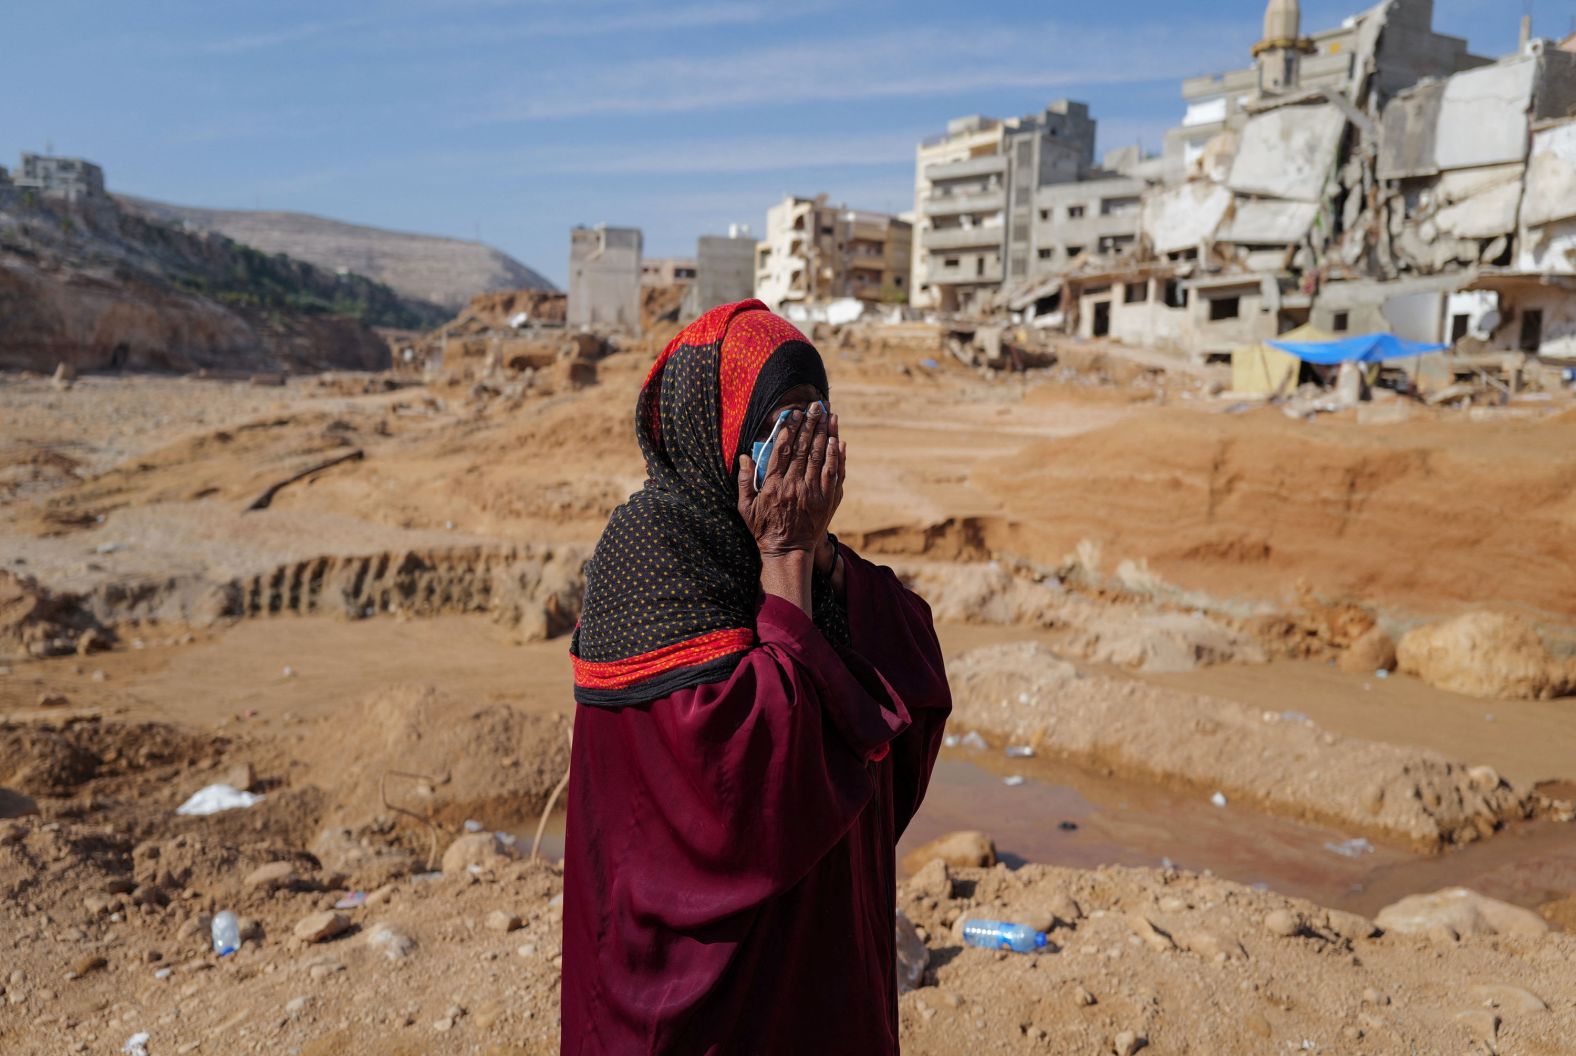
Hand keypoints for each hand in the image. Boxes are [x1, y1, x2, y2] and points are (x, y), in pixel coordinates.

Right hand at [737, 403, 844, 558]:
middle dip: (810, 424)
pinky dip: (836, 456)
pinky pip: (832, 473)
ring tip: (828, 414)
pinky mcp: (827, 500)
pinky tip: (838, 440)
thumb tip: (745, 457)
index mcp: (773, 485)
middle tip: (815, 406)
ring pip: (819, 457)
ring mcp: (812, 493)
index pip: (782, 450)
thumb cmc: (764, 528)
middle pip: (803, 448)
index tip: (793, 414)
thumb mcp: (745, 507)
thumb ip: (743, 481)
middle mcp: (794, 486)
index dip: (789, 429)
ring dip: (825, 433)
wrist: (788, 551)